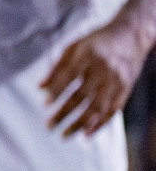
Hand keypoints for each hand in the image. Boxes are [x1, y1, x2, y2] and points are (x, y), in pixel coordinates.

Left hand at [42, 19, 149, 136]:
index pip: (69, 75)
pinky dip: (99, 124)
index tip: (45, 104)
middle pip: (81, 95)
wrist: (131, 35)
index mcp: (87, 54)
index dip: (57, 90)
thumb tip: (39, 87)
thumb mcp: (74, 46)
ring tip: (64, 135)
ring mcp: (116, 80)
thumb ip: (57, 65)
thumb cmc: (96, 42)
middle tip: (49, 126)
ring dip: (80, 123)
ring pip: (97, 107)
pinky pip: (113, 110)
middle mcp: (103, 68)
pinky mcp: (126, 89)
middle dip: (64, 112)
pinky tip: (86, 134)